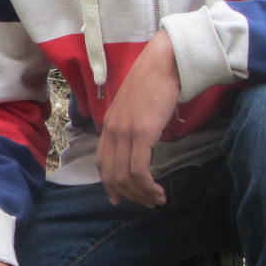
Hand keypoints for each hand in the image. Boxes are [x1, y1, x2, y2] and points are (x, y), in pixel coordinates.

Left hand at [95, 29, 180, 206]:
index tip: (120, 199)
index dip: (109, 184)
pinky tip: (158, 191)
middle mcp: (112, 130)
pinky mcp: (141, 133)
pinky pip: (138, 169)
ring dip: (141, 194)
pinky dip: (147, 186)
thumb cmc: (156, 81)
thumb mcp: (137, 107)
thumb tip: (142, 144)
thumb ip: (133, 125)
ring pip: (125, 176)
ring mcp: (124, 132)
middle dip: (129, 195)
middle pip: (111, 174)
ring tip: (157, 200)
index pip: (101, 162)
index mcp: (109, 124)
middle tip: (147, 203)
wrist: (164, 62)